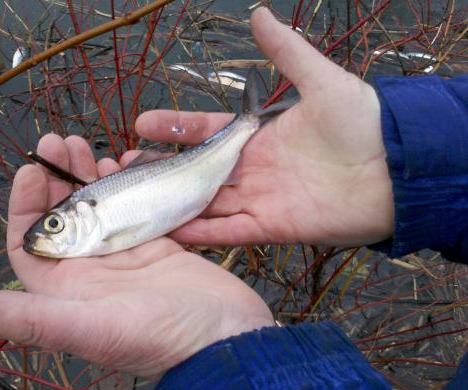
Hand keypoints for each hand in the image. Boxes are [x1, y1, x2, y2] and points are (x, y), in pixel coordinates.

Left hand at [0, 134, 273, 377]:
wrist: (225, 340)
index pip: (29, 244)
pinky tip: (121, 163)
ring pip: (96, 208)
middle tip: (58, 141)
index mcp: (67, 290)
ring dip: (87, 176)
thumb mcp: (92, 328)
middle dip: (56, 178)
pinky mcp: (155, 246)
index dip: (24, 206)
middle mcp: (90, 272)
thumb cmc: (160, 338)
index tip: (30, 169)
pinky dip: (123, 185)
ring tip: (85, 145)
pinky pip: (130, 208)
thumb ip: (30, 319)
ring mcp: (124, 257)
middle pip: (62, 218)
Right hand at [135, 7, 393, 247]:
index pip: (206, 131)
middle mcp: (253, 169)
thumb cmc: (363, 123)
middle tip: (127, 169)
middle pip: (198, 171)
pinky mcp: (271, 227)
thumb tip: (259, 12)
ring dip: (174, 204)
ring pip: (207, 204)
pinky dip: (202, 234)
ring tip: (138, 203)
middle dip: (163, 171)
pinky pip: (229, 232)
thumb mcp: (322, 80)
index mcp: (259, 136)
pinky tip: (171, 231)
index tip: (142, 123)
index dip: (174, 127)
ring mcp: (260, 199)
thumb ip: (287, 52)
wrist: (396, 168)